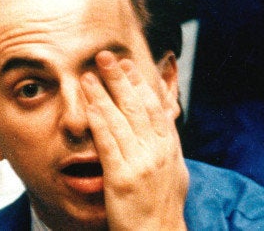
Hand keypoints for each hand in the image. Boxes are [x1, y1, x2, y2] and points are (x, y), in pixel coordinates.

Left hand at [81, 51, 188, 229]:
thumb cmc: (162, 207)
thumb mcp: (175, 171)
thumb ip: (166, 144)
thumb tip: (163, 120)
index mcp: (169, 149)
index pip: (155, 106)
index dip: (140, 83)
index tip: (127, 65)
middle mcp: (158, 152)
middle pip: (138, 106)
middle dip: (120, 78)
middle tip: (106, 56)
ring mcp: (141, 164)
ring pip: (121, 120)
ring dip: (103, 94)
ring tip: (89, 75)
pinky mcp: (122, 178)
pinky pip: (107, 142)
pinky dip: (98, 120)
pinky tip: (88, 105)